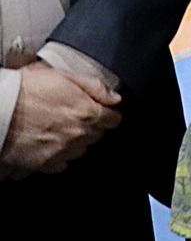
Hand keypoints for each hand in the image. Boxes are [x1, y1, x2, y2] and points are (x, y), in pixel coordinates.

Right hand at [0, 62, 121, 174]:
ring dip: (74, 141)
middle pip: (96, 135)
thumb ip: (94, 87)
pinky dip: (57, 155)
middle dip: (89, 126)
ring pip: (79, 150)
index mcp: (87, 112)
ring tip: (56, 130)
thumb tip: (114, 97)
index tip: (101, 112)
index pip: (113, 120)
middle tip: (71, 117)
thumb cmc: (26, 90)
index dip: (107, 114)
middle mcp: (78, 135)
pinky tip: (46, 143)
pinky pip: (60, 163)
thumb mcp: (64, 76)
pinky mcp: (44, 163)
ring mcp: (62, 151)